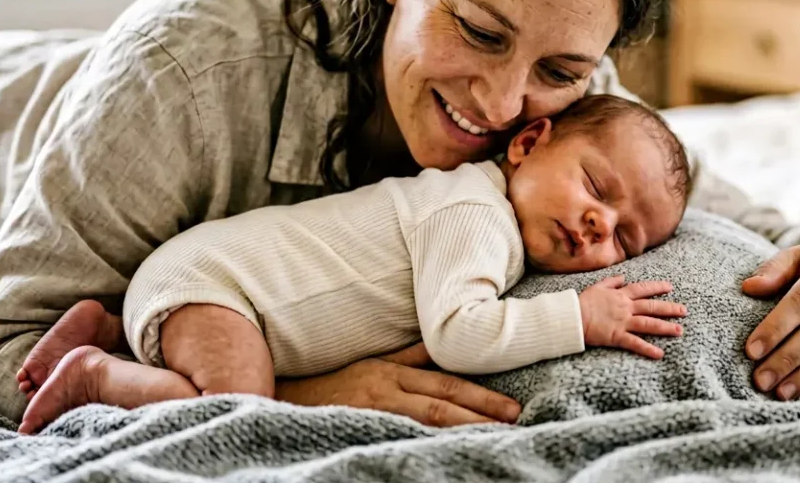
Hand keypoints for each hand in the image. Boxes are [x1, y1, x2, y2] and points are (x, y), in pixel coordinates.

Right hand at [274, 343, 520, 426]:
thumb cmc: (334, 384)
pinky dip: (425, 444)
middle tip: (514, 422)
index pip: (446, 385)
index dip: (481, 396)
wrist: (284, 400)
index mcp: (392, 372)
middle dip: (480, 413)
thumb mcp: (373, 363)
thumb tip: (443, 345)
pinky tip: (447, 453)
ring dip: (460, 429)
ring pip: (425, 423)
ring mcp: (373, 413)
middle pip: (442, 404)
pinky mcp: (360, 429)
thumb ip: (409, 357)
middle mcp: (385, 391)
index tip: (511, 408)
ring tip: (491, 439)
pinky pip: (399, 438)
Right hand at [578, 275, 686, 358]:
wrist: (572, 316)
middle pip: (652, 307)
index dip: (657, 287)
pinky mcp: (617, 336)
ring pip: (648, 324)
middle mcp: (625, 307)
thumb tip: (623, 277)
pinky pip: (635, 343)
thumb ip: (612, 281)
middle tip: (684, 311)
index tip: (669, 287)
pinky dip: (648, 349)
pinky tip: (660, 354)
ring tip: (679, 331)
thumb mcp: (597, 286)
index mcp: (621, 295)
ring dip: (665, 327)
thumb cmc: (582, 302)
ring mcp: (623, 322)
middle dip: (670, 308)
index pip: (643, 289)